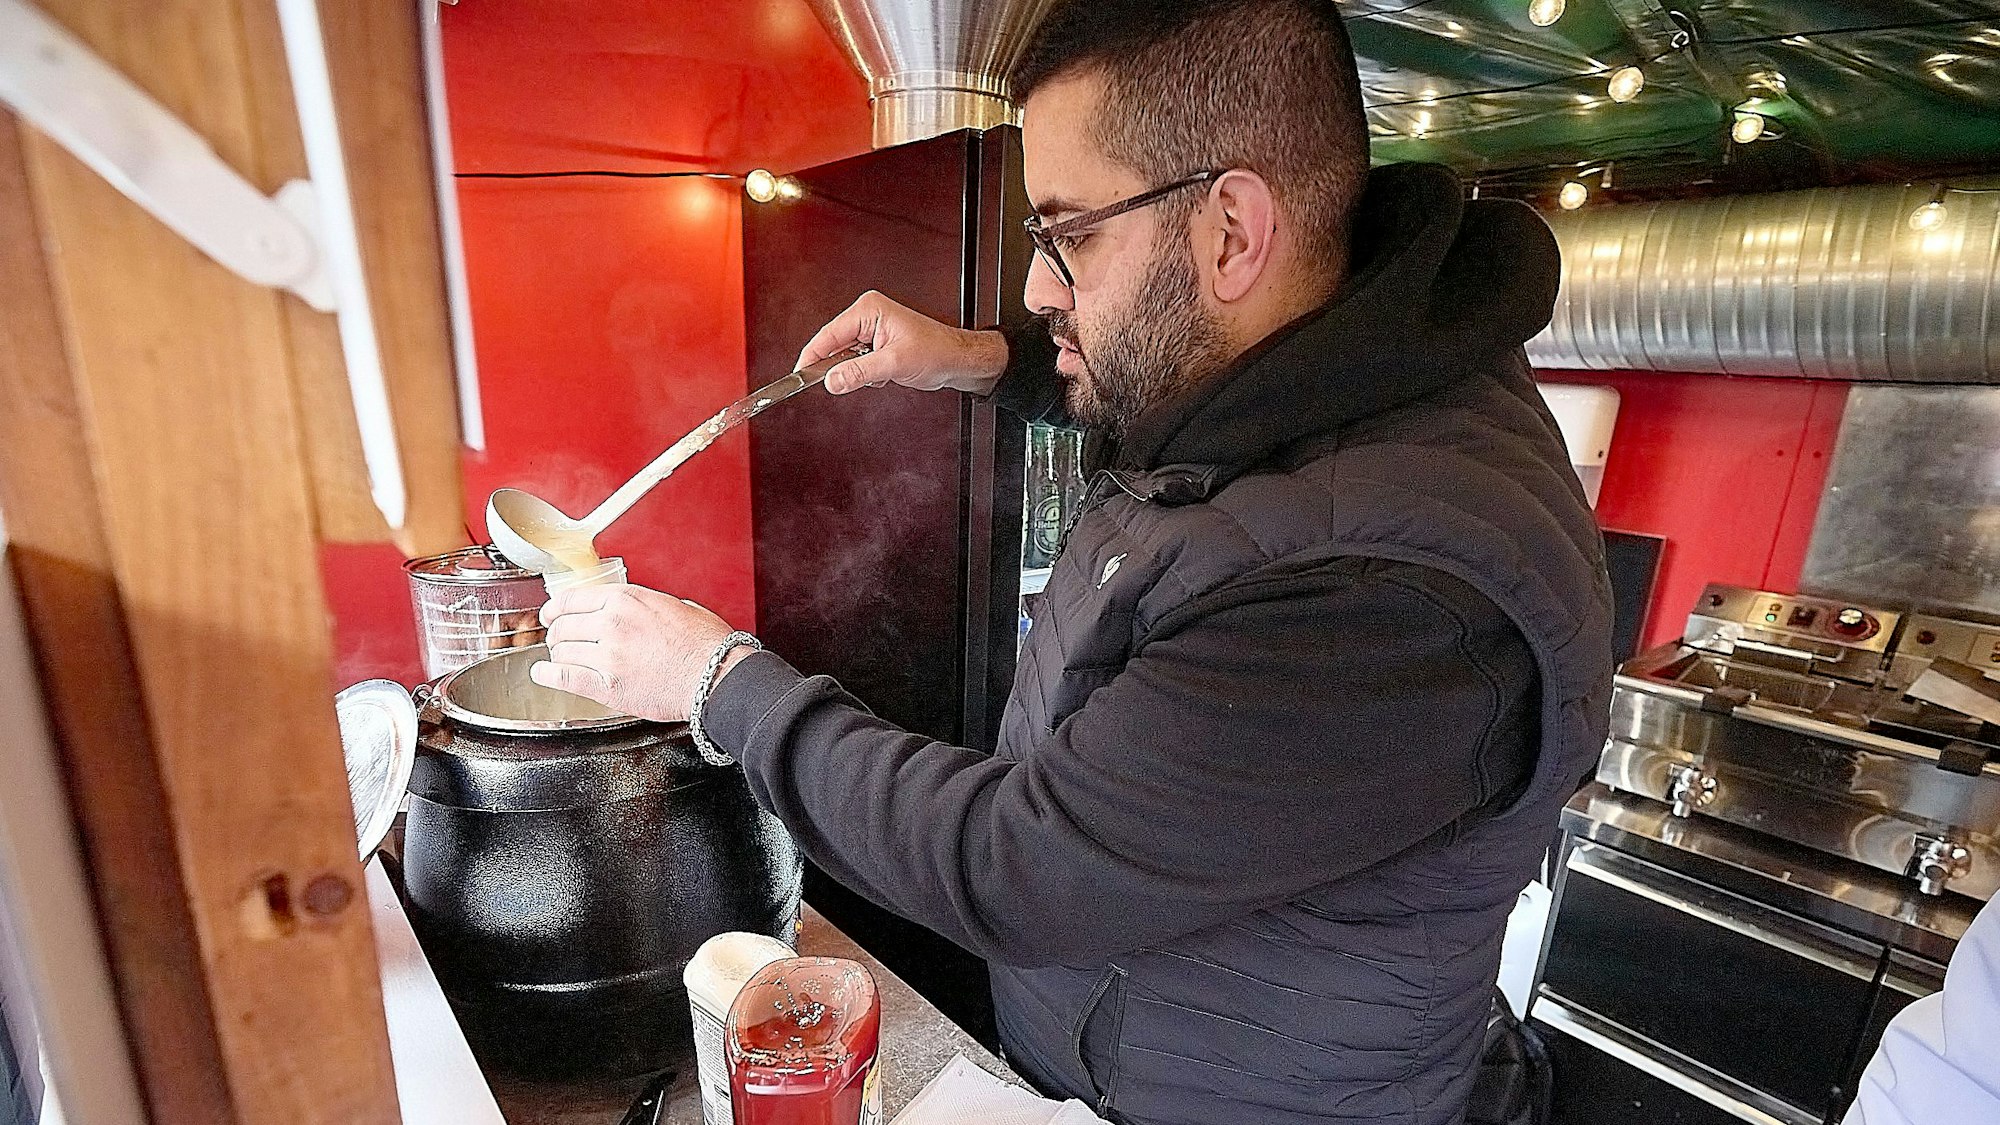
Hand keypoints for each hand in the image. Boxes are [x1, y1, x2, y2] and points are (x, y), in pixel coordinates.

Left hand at [529, 584, 755, 723]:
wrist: (716, 676)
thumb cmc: (705, 644)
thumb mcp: (674, 606)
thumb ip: (643, 605)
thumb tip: (631, 610)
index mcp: (627, 599)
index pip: (573, 598)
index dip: (555, 608)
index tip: (551, 613)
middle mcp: (613, 623)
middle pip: (563, 625)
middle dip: (556, 633)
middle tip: (558, 639)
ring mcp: (608, 655)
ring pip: (562, 651)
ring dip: (558, 654)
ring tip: (560, 658)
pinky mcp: (608, 685)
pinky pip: (565, 677)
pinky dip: (548, 675)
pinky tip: (543, 674)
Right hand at [796, 290, 1010, 396]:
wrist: (956, 360)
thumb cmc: (936, 351)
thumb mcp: (895, 364)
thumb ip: (860, 373)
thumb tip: (832, 380)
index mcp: (868, 310)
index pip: (828, 334)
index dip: (811, 357)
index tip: (799, 375)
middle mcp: (867, 316)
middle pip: (832, 345)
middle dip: (838, 367)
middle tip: (842, 383)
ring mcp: (870, 330)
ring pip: (843, 357)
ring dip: (854, 371)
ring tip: (879, 374)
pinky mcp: (874, 344)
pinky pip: (854, 362)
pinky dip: (863, 374)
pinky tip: (881, 374)